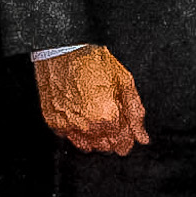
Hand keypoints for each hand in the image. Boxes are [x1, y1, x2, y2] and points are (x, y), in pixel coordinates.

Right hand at [34, 43, 149, 157]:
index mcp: (108, 118)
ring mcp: (68, 125)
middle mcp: (87, 126)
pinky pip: (69, 137)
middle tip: (111, 117)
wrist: (63, 49)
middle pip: (106, 147)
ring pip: (87, 146)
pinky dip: (76, 131)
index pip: (123, 144)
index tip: (126, 127)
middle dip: (112, 136)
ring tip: (95, 116)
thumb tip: (142, 138)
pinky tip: (80, 114)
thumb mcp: (124, 82)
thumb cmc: (93, 60)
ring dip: (94, 137)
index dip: (127, 135)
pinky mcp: (53, 121)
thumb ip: (135, 114)